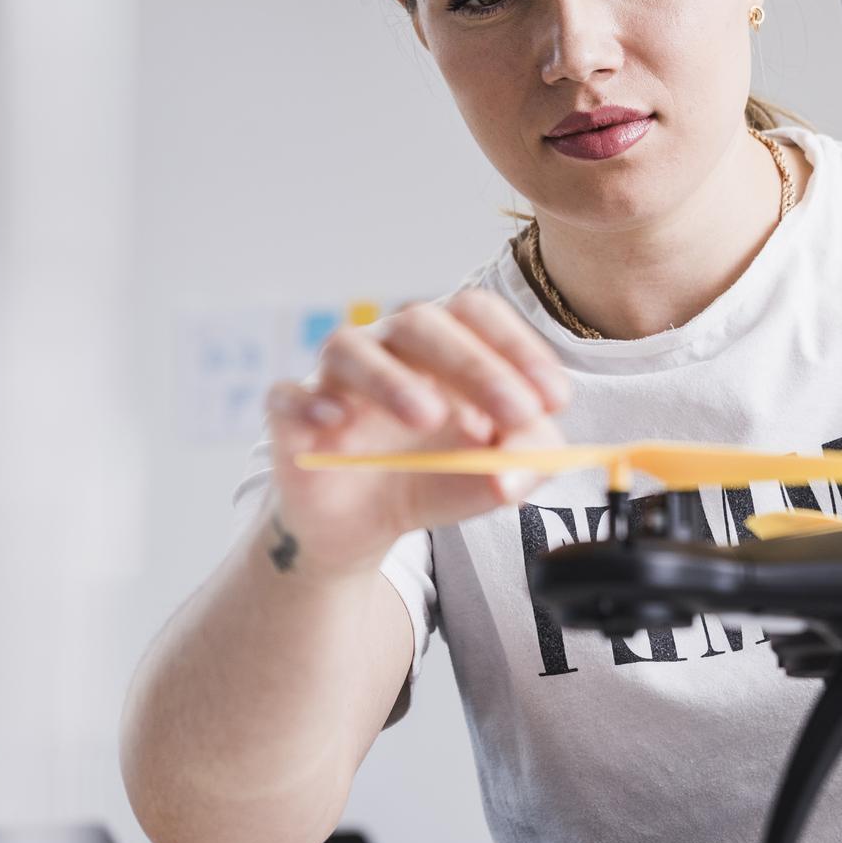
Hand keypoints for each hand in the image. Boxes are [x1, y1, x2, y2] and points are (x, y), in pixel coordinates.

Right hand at [259, 290, 571, 579]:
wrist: (363, 528)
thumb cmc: (433, 477)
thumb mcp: (493, 473)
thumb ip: (524, 461)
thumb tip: (516, 472)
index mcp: (441, 345)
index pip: (475, 314)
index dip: (517, 346)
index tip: (555, 399)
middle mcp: (386, 347)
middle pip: (421, 322)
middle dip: (475, 365)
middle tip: (517, 413)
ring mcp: (334, 379)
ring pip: (350, 348)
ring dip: (393, 379)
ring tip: (431, 416)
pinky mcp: (291, 417)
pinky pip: (286, 395)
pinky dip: (307, 403)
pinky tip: (334, 423)